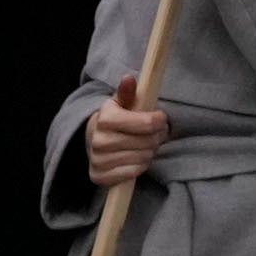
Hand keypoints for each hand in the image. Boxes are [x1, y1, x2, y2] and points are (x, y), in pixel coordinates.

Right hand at [84, 74, 166, 188]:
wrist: (93, 140)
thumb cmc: (115, 119)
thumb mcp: (121, 102)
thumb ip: (127, 91)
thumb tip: (128, 78)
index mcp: (105, 118)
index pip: (147, 123)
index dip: (160, 120)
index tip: (161, 118)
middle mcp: (99, 140)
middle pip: (147, 142)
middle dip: (157, 136)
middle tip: (157, 133)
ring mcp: (98, 160)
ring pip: (142, 158)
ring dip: (150, 151)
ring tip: (147, 144)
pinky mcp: (99, 177)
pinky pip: (133, 172)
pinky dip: (141, 165)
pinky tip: (138, 157)